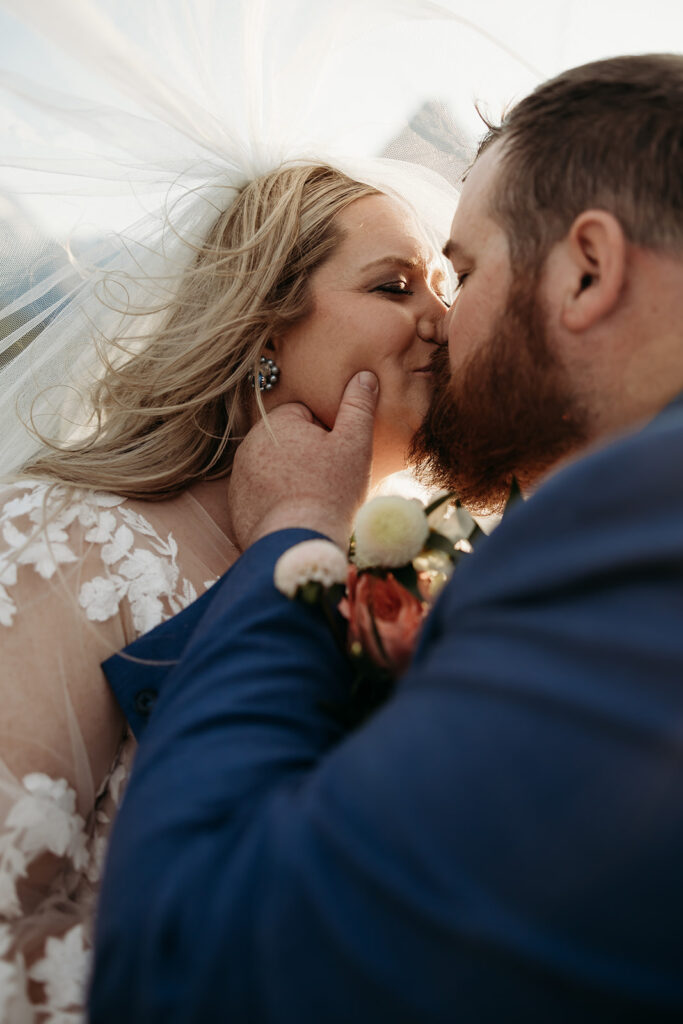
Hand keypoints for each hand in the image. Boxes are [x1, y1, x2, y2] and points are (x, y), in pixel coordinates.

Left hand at [228, 371, 378, 549]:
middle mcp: (249, 445)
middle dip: (308, 456)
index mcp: (275, 423)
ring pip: (275, 469)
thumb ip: (358, 406)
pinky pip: (263, 496)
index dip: (328, 435)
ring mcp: (239, 478)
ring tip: (314, 499)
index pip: (305, 415)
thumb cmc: (331, 492)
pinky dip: (278, 503)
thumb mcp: (354, 444)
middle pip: (289, 442)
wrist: (298, 545)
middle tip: (329, 481)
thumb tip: (363, 375)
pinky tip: (296, 515)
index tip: (336, 458)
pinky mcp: (237, 507)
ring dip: (292, 478)